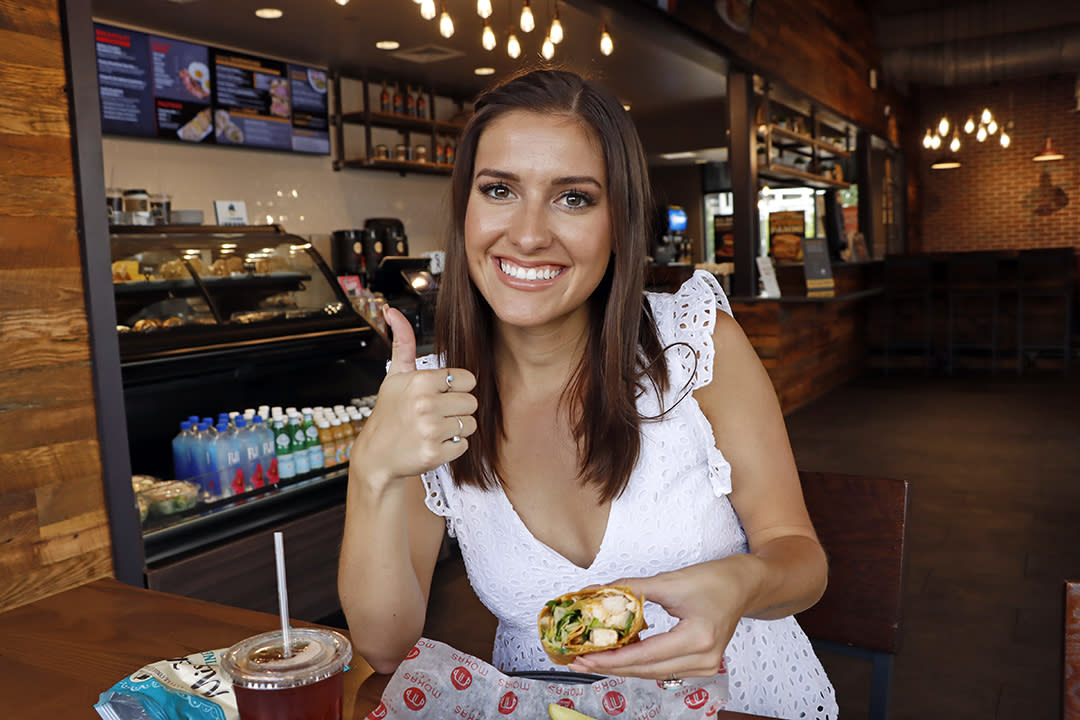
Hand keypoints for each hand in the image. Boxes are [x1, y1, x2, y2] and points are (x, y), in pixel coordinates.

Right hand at [350, 305, 477, 490]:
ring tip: (434, 428)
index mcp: (420, 381)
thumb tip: (392, 311)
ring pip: (470, 424)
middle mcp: (425, 404)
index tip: (439, 395)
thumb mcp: (394, 376)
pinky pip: (464, 445)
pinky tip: (433, 443)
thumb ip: (402, 343)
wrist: (376, 455)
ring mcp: (430, 430)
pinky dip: (452, 447)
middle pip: (472, 402)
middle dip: (458, 409)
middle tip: (436, 414)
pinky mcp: (435, 453)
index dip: (456, 388)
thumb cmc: (389, 413)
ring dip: (456, 428)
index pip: (467, 379)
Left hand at [567, 558, 755, 679]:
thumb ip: (631, 589)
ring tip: (593, 658)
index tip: (585, 656)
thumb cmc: (715, 580)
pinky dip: (640, 662)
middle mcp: (704, 658)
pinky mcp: (702, 665)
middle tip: (579, 659)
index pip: (645, 655)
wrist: (744, 585)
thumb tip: (597, 593)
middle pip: (647, 669)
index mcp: (698, 638)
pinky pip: (663, 668)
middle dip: (611, 666)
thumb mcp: (669, 580)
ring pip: (653, 672)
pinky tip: (620, 654)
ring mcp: (705, 666)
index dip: (612, 658)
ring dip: (623, 666)